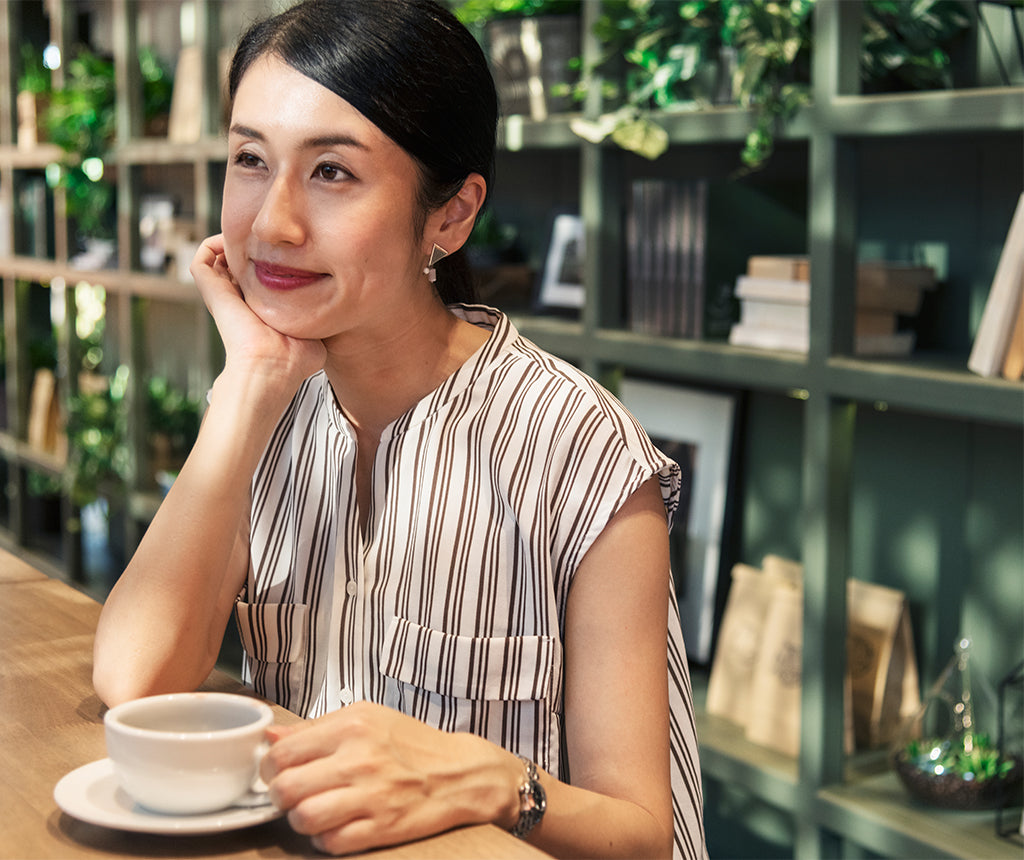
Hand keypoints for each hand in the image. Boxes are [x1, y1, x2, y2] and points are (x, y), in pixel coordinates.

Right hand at [191, 234, 325, 389]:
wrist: (272, 367)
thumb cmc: (296, 360)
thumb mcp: (315, 332)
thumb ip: (321, 318)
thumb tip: (337, 310)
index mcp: (261, 311)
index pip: (260, 281)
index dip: (272, 263)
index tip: (290, 252)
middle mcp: (241, 302)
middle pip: (238, 267)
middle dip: (251, 248)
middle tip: (270, 240)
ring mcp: (224, 296)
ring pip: (216, 260)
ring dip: (230, 242)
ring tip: (250, 234)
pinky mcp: (211, 291)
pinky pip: (201, 259)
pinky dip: (213, 244)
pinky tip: (235, 239)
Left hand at [261, 702, 518, 854]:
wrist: (460, 773)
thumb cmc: (410, 742)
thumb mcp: (366, 718)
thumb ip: (316, 728)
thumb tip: (270, 738)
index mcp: (352, 726)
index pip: (283, 754)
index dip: (270, 768)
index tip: (279, 772)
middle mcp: (359, 759)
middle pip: (285, 789)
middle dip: (281, 796)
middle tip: (294, 793)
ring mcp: (371, 796)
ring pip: (303, 819)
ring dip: (301, 819)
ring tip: (314, 810)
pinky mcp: (381, 828)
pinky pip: (330, 843)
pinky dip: (325, 839)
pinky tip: (336, 825)